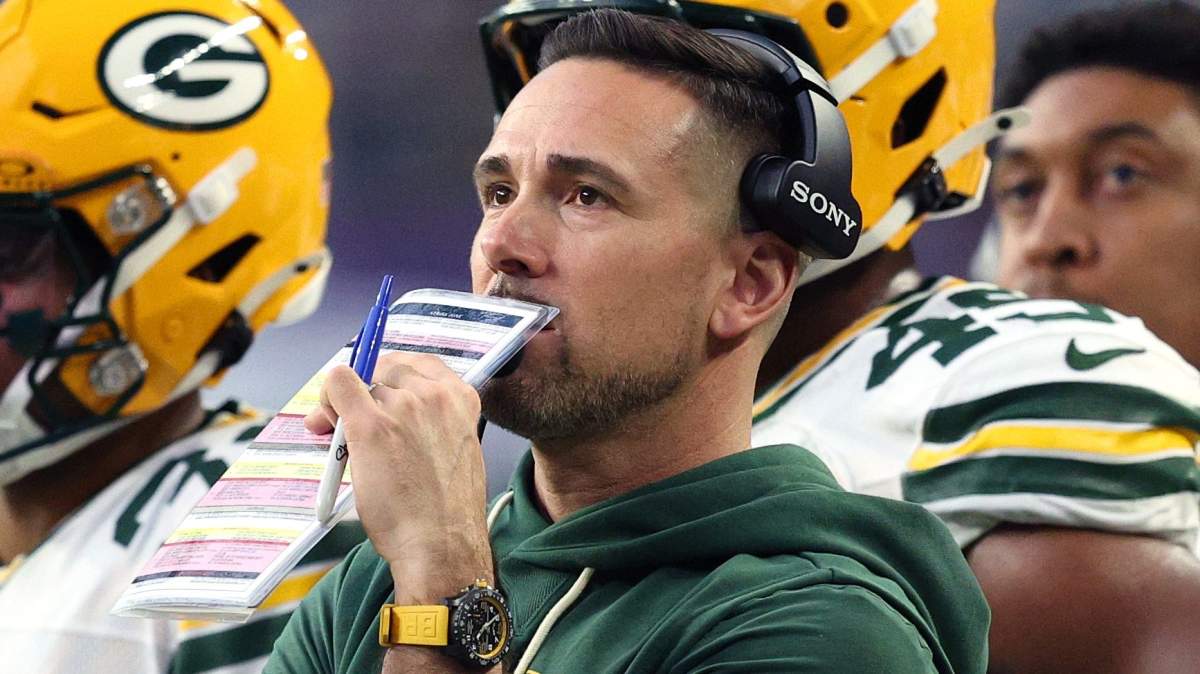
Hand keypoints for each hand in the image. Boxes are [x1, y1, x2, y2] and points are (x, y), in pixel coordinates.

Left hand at [305, 353, 493, 595]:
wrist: (441, 543)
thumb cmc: (445, 508)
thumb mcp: (451, 448)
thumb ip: (424, 420)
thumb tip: (376, 403)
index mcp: (461, 398)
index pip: (416, 364)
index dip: (389, 376)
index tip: (377, 392)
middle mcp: (434, 395)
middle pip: (384, 369)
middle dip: (363, 388)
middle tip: (345, 416)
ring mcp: (403, 407)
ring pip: (359, 382)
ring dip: (343, 405)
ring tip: (339, 438)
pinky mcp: (371, 426)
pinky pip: (339, 384)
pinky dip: (327, 398)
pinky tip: (323, 422)